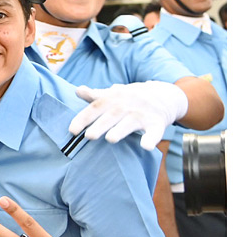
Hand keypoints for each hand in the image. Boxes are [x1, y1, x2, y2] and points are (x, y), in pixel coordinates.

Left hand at [68, 81, 187, 150]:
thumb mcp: (115, 94)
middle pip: (112, 115)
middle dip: (100, 125)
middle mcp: (128, 105)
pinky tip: (145, 146)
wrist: (164, 95)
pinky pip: (155, 132)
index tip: (72, 130)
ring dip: (121, 130)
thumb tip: (77, 90)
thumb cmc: (132, 98)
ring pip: (130, 122)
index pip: (96, 107)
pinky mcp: (157, 123)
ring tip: (110, 139)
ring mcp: (143, 114)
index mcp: (114, 97)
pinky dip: (151, 139)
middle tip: (88, 136)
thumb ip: (96, 95)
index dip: (83, 118)